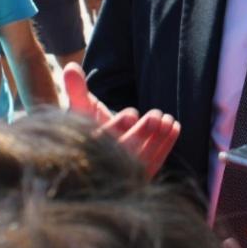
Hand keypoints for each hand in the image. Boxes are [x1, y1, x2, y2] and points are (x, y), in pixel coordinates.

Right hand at [63, 62, 180, 178]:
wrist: (98, 152)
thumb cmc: (89, 126)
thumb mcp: (80, 109)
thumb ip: (76, 90)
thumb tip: (72, 67)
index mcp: (85, 152)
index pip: (102, 142)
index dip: (117, 128)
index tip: (131, 113)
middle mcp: (102, 167)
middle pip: (124, 153)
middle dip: (141, 133)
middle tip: (155, 115)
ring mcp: (121, 177)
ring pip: (142, 160)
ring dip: (158, 139)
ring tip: (167, 119)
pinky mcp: (137, 180)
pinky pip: (155, 165)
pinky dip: (166, 146)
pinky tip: (174, 127)